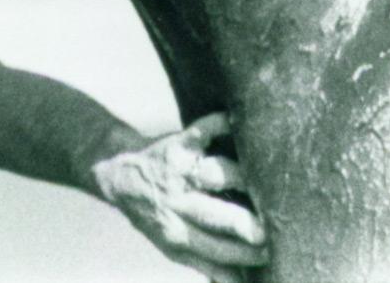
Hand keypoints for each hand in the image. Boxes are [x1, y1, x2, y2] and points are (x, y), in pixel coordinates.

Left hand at [92, 112, 268, 282]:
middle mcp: (175, 203)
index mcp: (176, 233)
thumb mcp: (173, 246)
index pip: (214, 249)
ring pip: (213, 173)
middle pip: (213, 215)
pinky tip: (240, 124)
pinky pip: (202, 130)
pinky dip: (221, 124)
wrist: (120, 175)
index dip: (242, 255)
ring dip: (238, 178)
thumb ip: (207, 264)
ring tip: (266, 181)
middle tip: (268, 230)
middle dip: (242, 224)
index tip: (269, 256)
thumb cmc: (156, 215)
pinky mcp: (179, 142)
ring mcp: (177, 171)